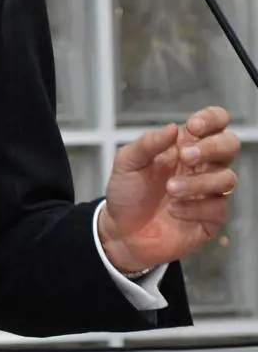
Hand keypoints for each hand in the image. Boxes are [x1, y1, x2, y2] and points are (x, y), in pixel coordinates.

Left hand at [98, 105, 238, 274]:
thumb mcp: (127, 163)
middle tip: (186, 156)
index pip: (215, 122)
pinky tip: (174, 210)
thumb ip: (147, 144)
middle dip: (212, 147)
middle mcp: (203, 166)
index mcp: (185, 146)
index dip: (212, 119)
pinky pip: (218, 208)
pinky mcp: (211, 218)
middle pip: (230, 145)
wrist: (122, 232)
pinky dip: (194, 207)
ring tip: (170, 190)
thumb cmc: (127, 193)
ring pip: (227, 178)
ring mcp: (210, 192)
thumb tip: (173, 128)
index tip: (193, 126)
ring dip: (198, 182)